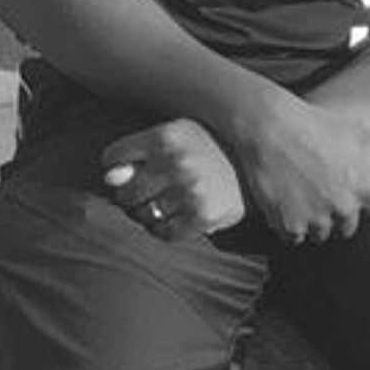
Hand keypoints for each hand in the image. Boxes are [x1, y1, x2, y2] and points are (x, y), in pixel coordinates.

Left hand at [101, 117, 245, 241]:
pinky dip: (168, 230)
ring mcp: (191, 190)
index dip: (120, 166)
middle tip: (157, 189)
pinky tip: (183, 217)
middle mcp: (177, 161)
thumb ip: (136, 156)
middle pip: (124, 191)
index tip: (137, 167)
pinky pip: (165, 233)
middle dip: (134, 194)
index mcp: (165, 135)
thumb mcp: (174, 139)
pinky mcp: (203, 215)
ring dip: (151, 214)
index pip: (112, 158)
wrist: (260, 168)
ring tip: (173, 203)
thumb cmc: (208, 150)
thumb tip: (109, 179)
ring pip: (142, 215)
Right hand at [218, 89, 369, 244]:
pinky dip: (290, 226)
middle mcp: (345, 208)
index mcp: (367, 189)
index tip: (342, 186)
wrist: (272, 127)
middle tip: (319, 191)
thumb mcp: (359, 137)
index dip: (358, 198)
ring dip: (314, 221)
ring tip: (301, 196)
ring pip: (320, 233)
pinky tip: (285, 205)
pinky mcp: (290, 224)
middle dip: (337, 212)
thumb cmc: (318, 126)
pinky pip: (293, 237)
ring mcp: (317, 218)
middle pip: (347, 226)